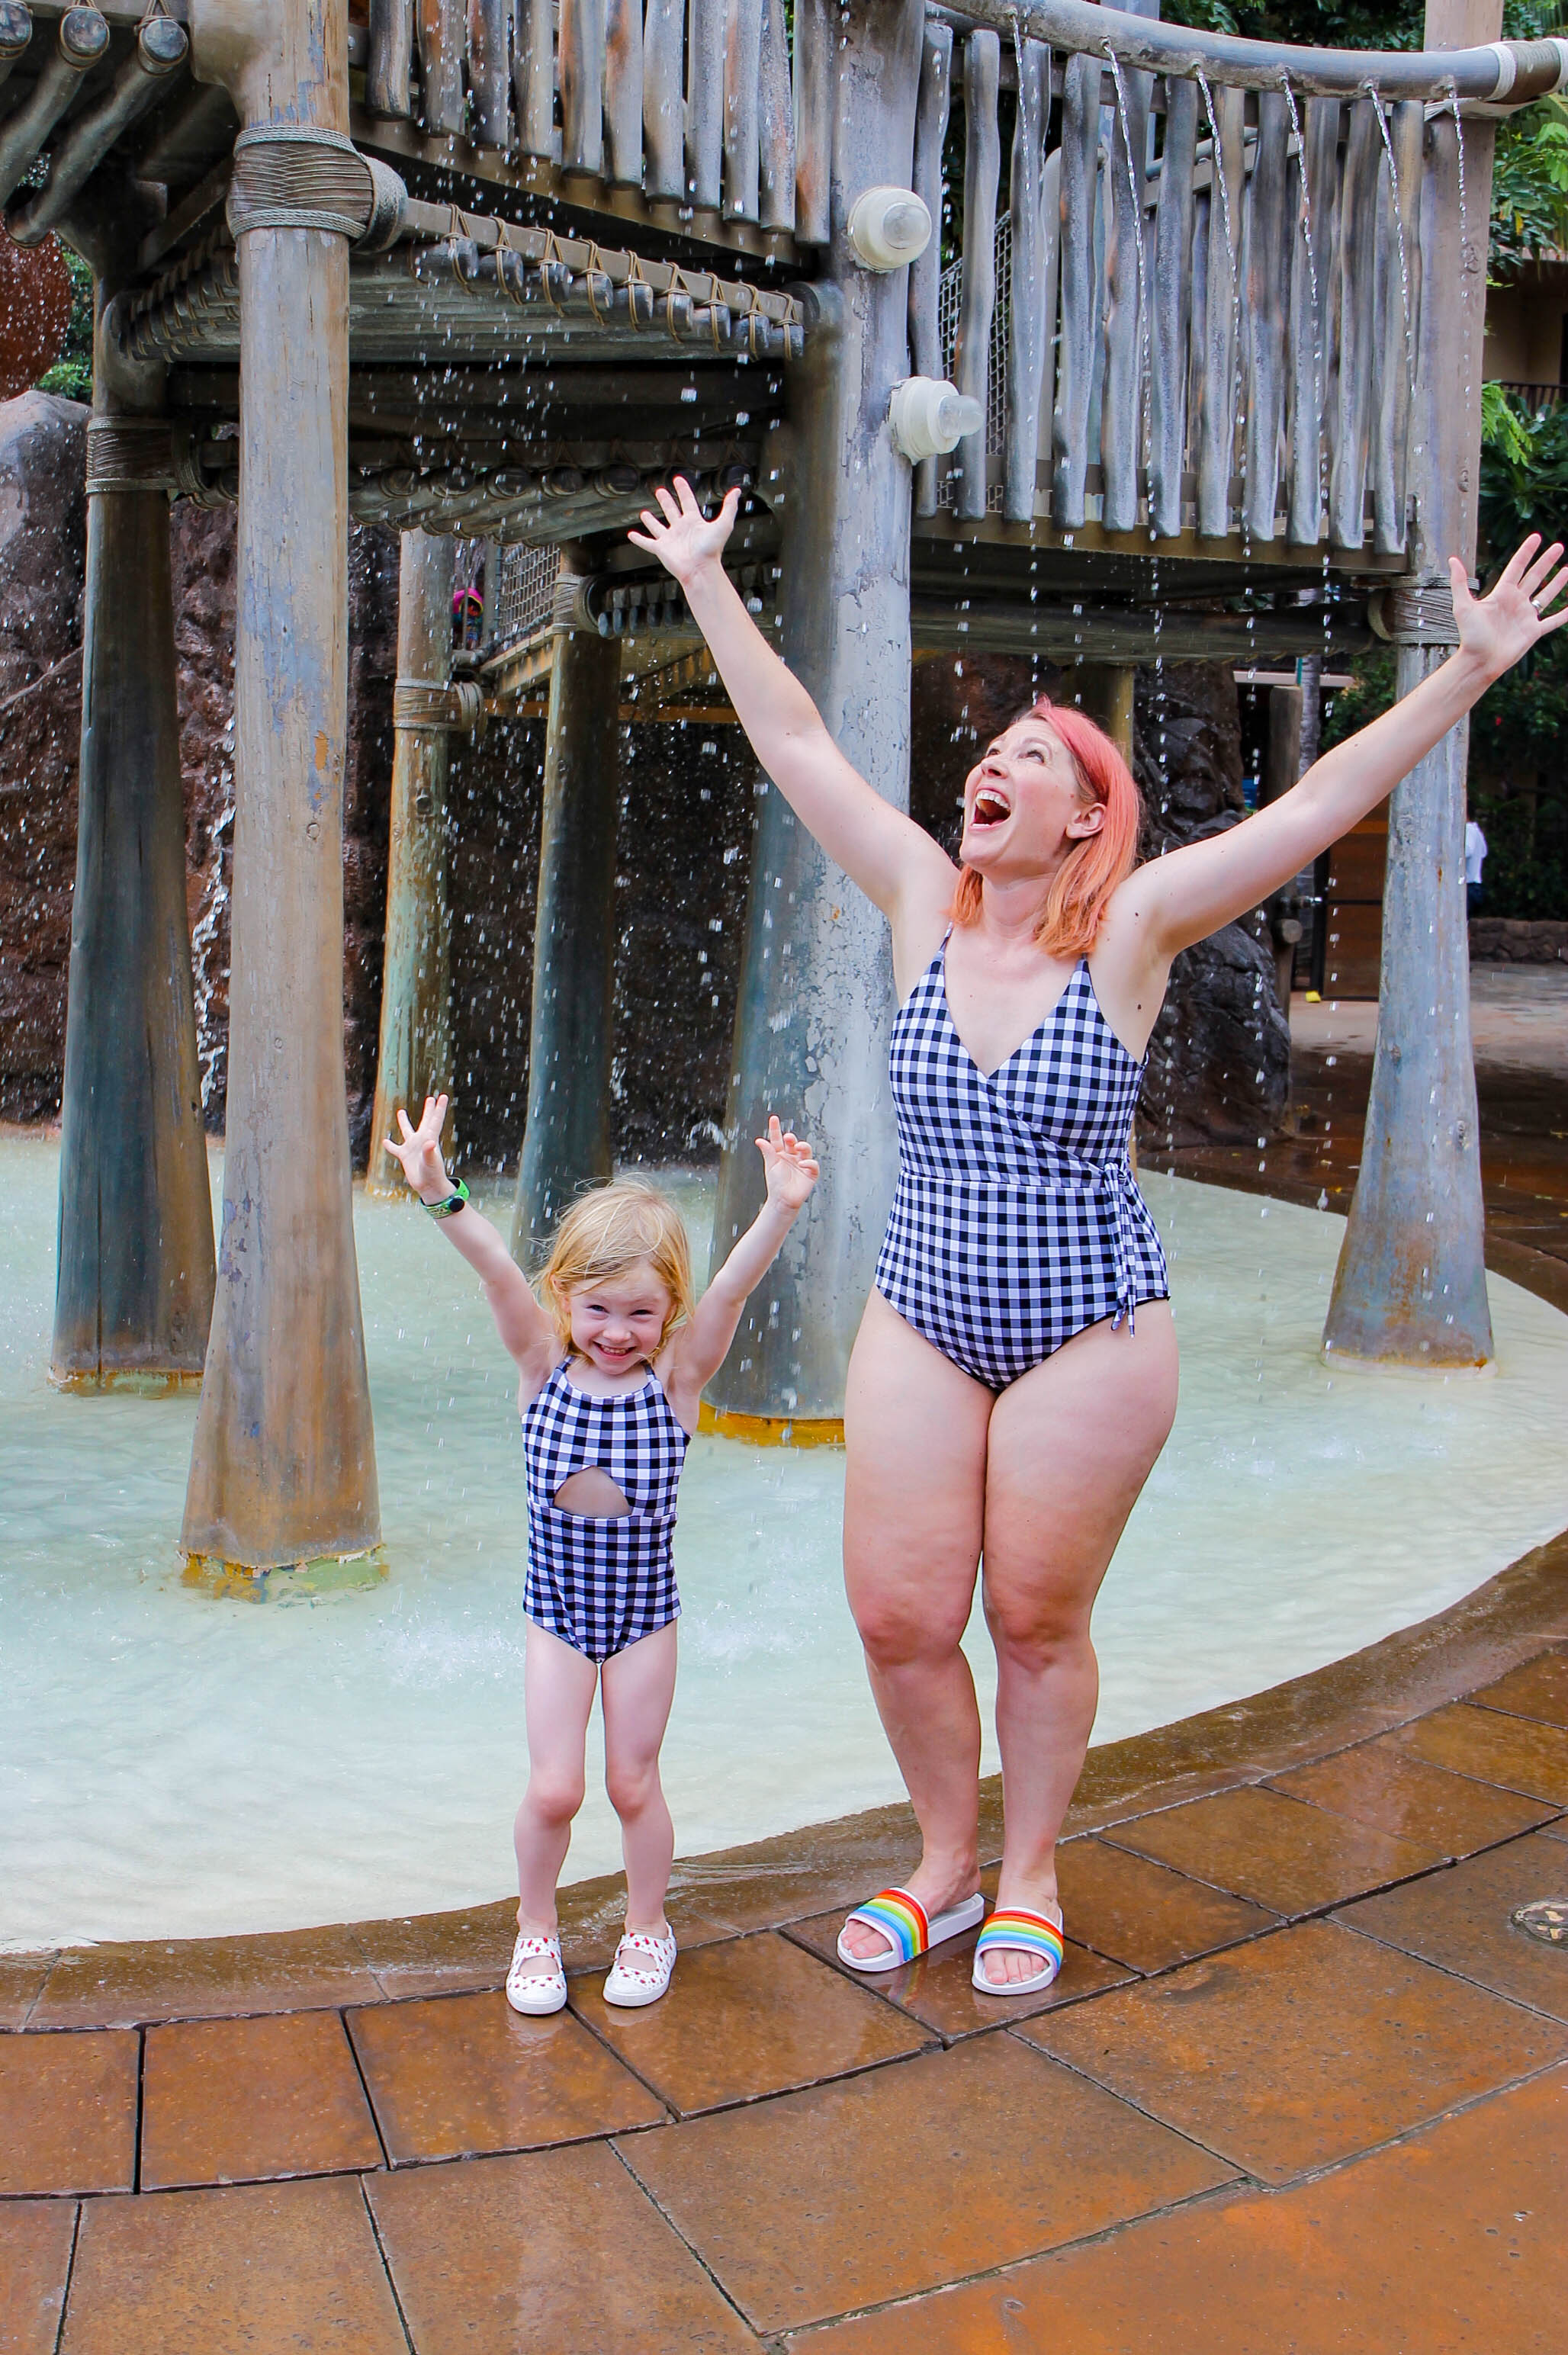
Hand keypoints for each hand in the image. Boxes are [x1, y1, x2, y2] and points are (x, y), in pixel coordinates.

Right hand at [383, 1093, 451, 1201]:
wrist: (428, 1186)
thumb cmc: (433, 1174)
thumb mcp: (431, 1162)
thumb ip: (430, 1152)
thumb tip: (429, 1142)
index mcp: (430, 1138)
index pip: (435, 1120)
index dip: (439, 1108)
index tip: (443, 1096)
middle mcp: (422, 1140)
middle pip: (425, 1121)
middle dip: (429, 1110)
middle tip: (430, 1098)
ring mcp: (413, 1147)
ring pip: (407, 1131)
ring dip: (404, 1122)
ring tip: (401, 1111)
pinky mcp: (405, 1156)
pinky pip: (395, 1148)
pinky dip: (390, 1145)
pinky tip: (385, 1141)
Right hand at [627, 475, 740, 586]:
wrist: (701, 569)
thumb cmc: (712, 550)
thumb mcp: (724, 524)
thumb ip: (729, 507)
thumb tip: (737, 491)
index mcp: (694, 522)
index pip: (687, 501)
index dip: (683, 490)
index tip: (678, 479)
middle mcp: (681, 529)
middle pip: (671, 511)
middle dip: (666, 500)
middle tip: (659, 491)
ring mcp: (670, 539)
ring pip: (658, 526)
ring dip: (650, 521)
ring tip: (643, 514)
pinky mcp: (661, 549)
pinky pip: (647, 543)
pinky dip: (638, 539)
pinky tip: (631, 535)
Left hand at [755, 1115, 819, 1212]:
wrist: (782, 1200)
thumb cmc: (776, 1184)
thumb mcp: (770, 1165)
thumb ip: (767, 1151)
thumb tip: (760, 1140)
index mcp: (780, 1155)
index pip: (778, 1139)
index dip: (775, 1129)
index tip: (773, 1118)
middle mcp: (792, 1157)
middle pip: (793, 1143)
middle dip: (792, 1138)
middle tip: (788, 1137)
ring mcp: (802, 1164)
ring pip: (805, 1150)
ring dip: (803, 1146)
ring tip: (797, 1147)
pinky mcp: (810, 1173)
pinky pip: (812, 1165)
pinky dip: (809, 1163)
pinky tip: (801, 1164)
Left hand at [1453, 536, 1567, 677]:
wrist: (1479, 661)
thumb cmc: (1470, 636)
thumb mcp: (1463, 606)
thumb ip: (1460, 583)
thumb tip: (1452, 559)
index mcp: (1501, 594)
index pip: (1517, 567)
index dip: (1526, 552)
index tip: (1536, 537)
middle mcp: (1515, 602)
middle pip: (1534, 576)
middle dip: (1546, 561)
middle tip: (1558, 546)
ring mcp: (1525, 616)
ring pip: (1546, 595)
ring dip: (1557, 582)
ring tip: (1567, 569)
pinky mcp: (1533, 632)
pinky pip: (1553, 621)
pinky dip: (1564, 614)